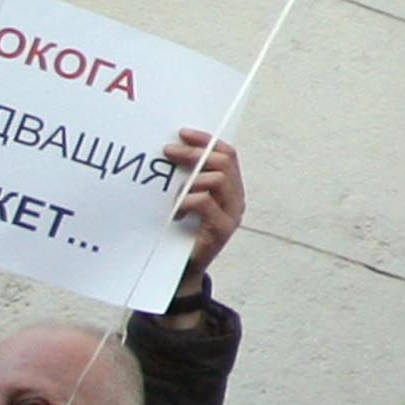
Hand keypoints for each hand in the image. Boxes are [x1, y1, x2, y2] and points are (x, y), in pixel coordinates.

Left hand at [162, 129, 243, 278]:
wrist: (182, 272)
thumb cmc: (179, 233)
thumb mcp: (183, 200)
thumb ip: (186, 180)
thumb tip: (169, 151)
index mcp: (230, 189)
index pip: (227, 154)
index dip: (206, 141)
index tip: (182, 133)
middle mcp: (236, 199)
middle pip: (224, 162)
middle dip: (195, 153)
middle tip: (168, 152)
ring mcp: (233, 214)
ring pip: (218, 179)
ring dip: (190, 180)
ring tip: (173, 193)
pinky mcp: (223, 229)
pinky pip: (205, 202)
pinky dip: (187, 201)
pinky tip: (176, 212)